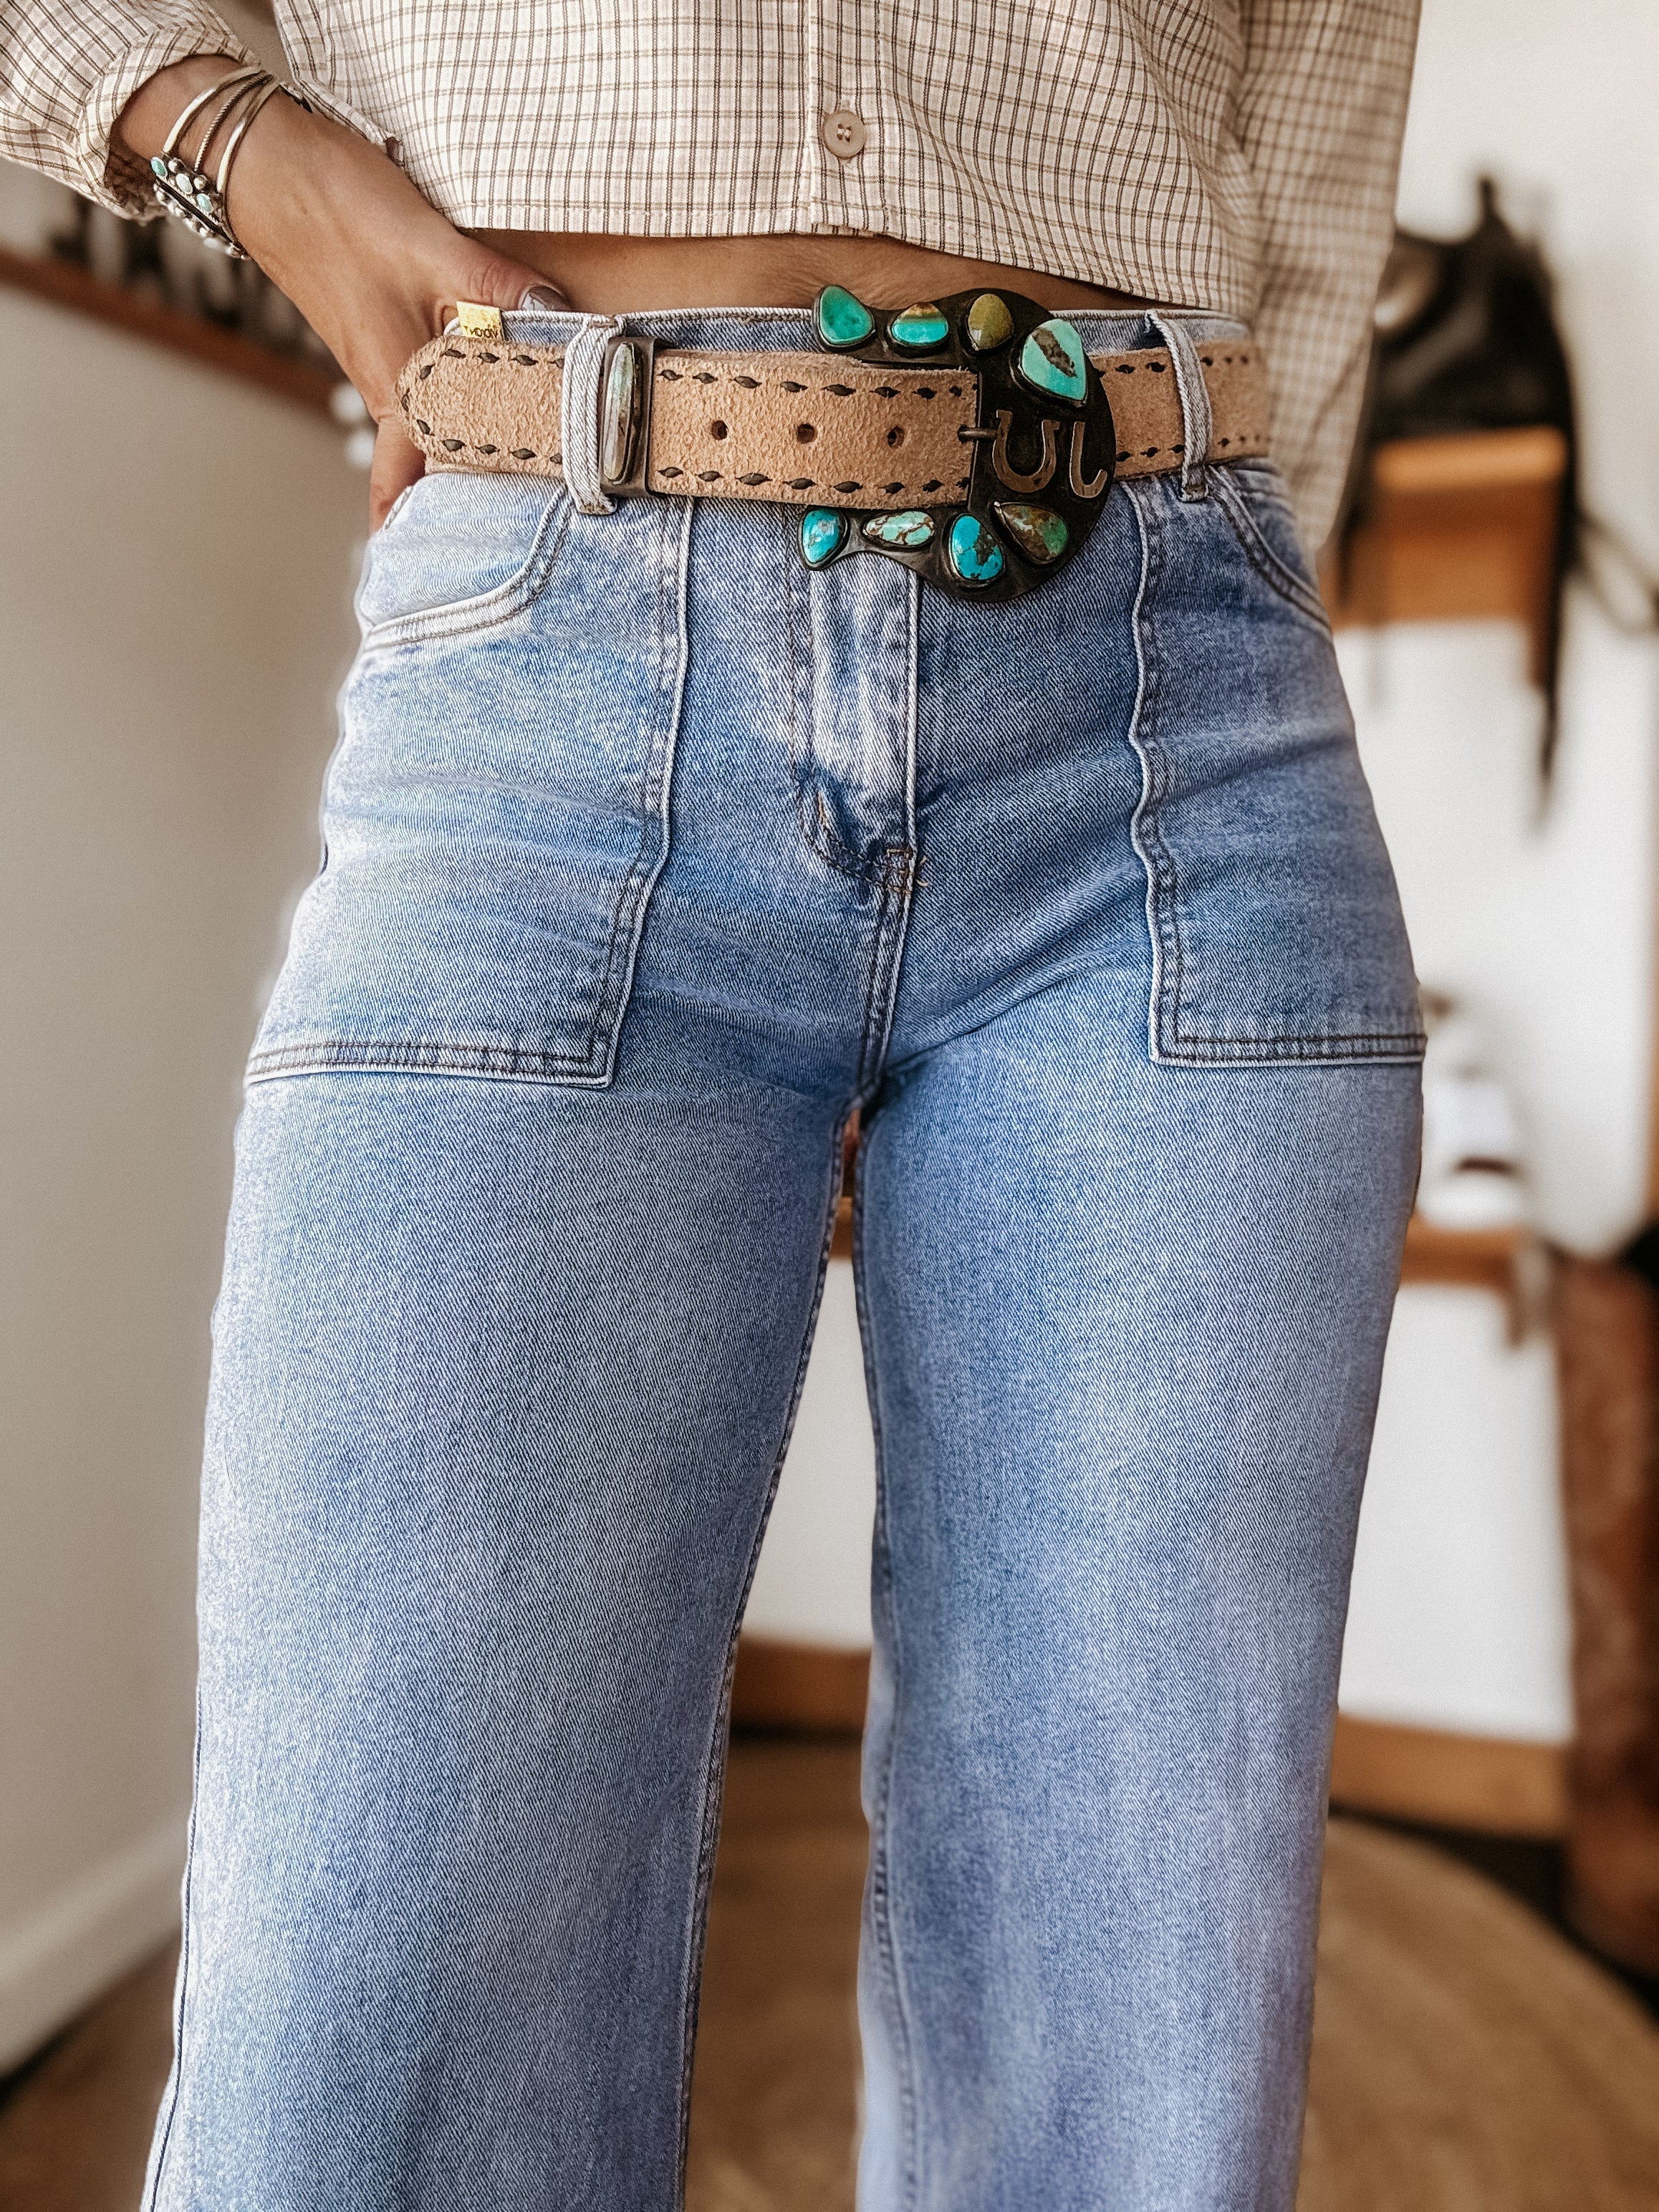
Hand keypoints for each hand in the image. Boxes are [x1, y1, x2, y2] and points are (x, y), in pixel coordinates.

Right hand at [116, 59, 561, 525]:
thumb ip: (501, 290)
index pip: (403, 486)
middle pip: (427, 467)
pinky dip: (463, 402)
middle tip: (516, 540)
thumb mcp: (435, 249)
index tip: (438, 580)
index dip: (415, 535)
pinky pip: (432, 385)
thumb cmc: (337, 210)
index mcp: (396, 389)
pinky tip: (499, 392)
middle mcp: (389, 387)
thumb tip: (563, 319)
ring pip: (435, 425)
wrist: (268, 162)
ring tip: (524, 478)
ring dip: (467, 453)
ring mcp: (386, 359)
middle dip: (461, 505)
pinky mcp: (388, 329)